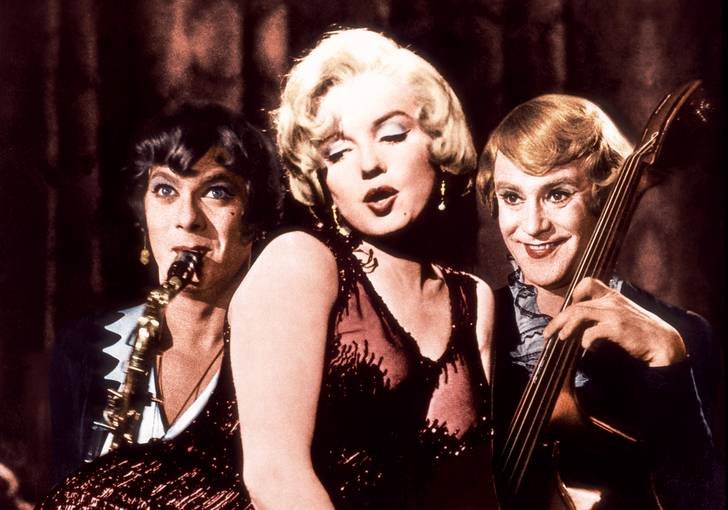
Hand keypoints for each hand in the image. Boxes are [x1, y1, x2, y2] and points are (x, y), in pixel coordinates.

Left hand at [543, 278, 685, 366]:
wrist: (664, 343)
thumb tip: (578, 323)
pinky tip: (587, 348)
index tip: (568, 309)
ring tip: (560, 338)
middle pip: (575, 305)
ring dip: (565, 327)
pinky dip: (586, 340)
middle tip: (548, 333)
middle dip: (558, 320)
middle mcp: (611, 301)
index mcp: (613, 295)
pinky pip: (592, 331)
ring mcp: (614, 313)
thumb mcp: (622, 314)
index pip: (588, 282)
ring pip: (579, 314)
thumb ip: (604, 313)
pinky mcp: (617, 327)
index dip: (574, 294)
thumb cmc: (640, 331)